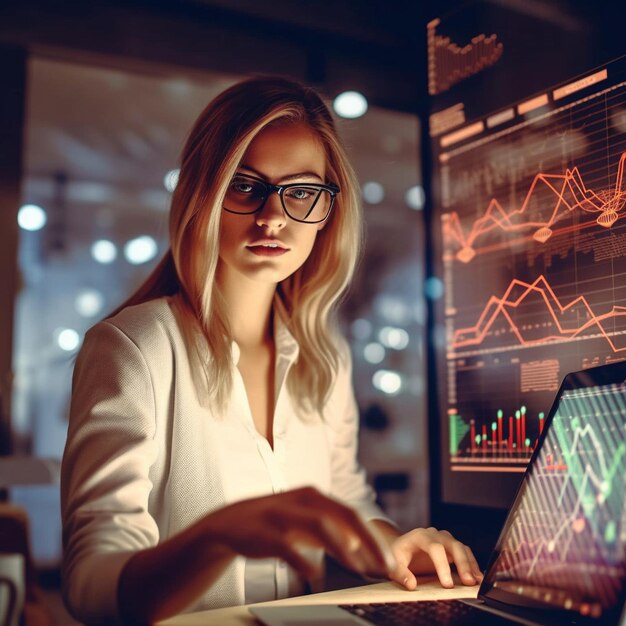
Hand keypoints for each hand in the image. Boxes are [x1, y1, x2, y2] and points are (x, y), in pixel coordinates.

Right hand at [204, 487, 393, 579]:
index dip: (375, 538)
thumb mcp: (307, 527)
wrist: (228, 525)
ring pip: (320, 523)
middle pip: (344, 514)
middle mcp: (303, 499)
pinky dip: (302, 559)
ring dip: (343, 546)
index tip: (392, 564)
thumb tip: (366, 553)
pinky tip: (314, 574)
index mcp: (315, 497)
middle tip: (387, 567)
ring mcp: (283, 513)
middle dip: (370, 540)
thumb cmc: (275, 526)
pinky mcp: (263, 531)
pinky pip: (286, 545)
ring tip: (358, 567)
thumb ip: (335, 535)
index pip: (353, 515)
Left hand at [388, 527, 482, 589]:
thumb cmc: (396, 554)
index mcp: (420, 536)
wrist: (399, 546)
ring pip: (461, 548)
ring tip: (476, 581)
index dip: (442, 566)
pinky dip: (471, 564)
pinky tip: (477, 577)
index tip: (447, 584)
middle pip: (452, 545)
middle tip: (468, 582)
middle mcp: (434, 535)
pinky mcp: (450, 547)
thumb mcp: (392, 563)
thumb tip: (411, 584)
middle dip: (462, 563)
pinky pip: (464, 553)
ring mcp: (444, 539)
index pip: (435, 548)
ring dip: (470, 564)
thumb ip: (400, 573)